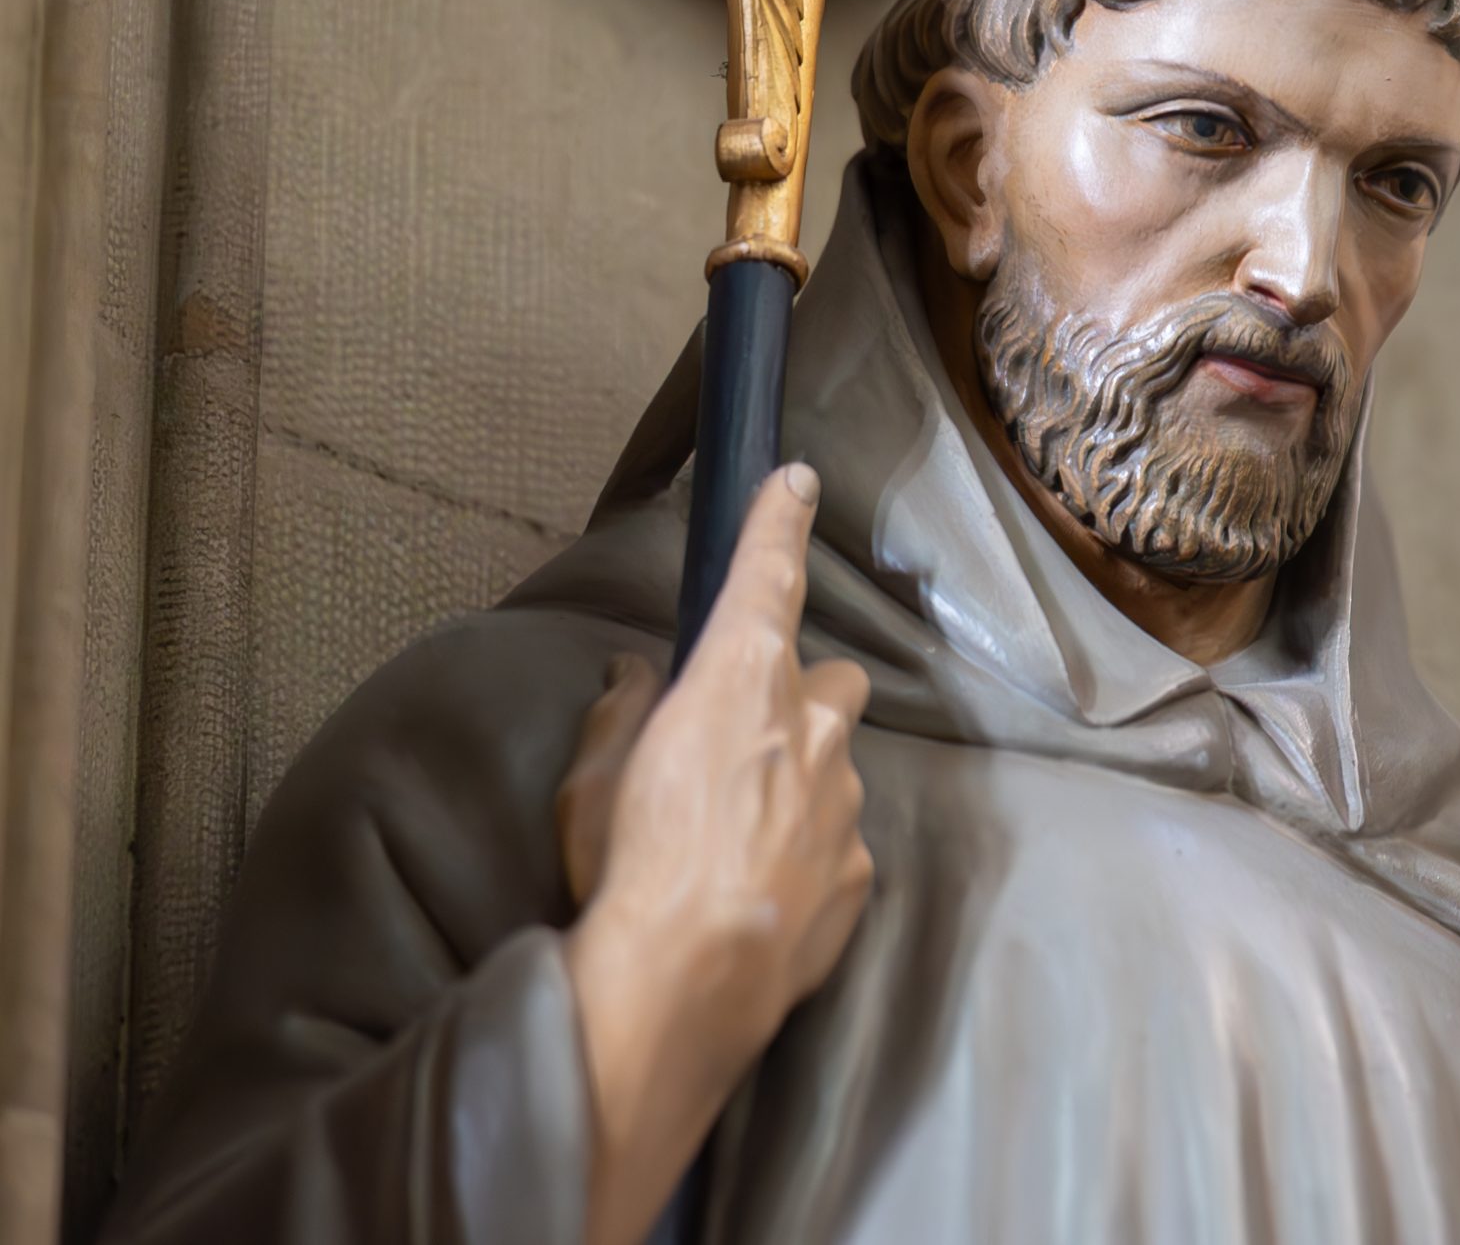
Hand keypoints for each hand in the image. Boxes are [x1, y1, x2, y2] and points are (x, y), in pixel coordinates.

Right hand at [559, 464, 873, 1244]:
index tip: (796, 481)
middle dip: (803, 699)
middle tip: (749, 740)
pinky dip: (808, 859)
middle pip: (831, 681)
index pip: (768, 575)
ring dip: (802, 786)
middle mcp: (813, 726)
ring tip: (739, 842)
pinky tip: (761, 897)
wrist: (685, 983)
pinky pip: (839, 847)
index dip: (780, 522)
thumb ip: (622, 714)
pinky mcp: (860, 874)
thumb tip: (637, 674)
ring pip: (838, 769)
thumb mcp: (594, 782)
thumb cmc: (628, 866)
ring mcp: (846, 802)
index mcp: (742, 679)